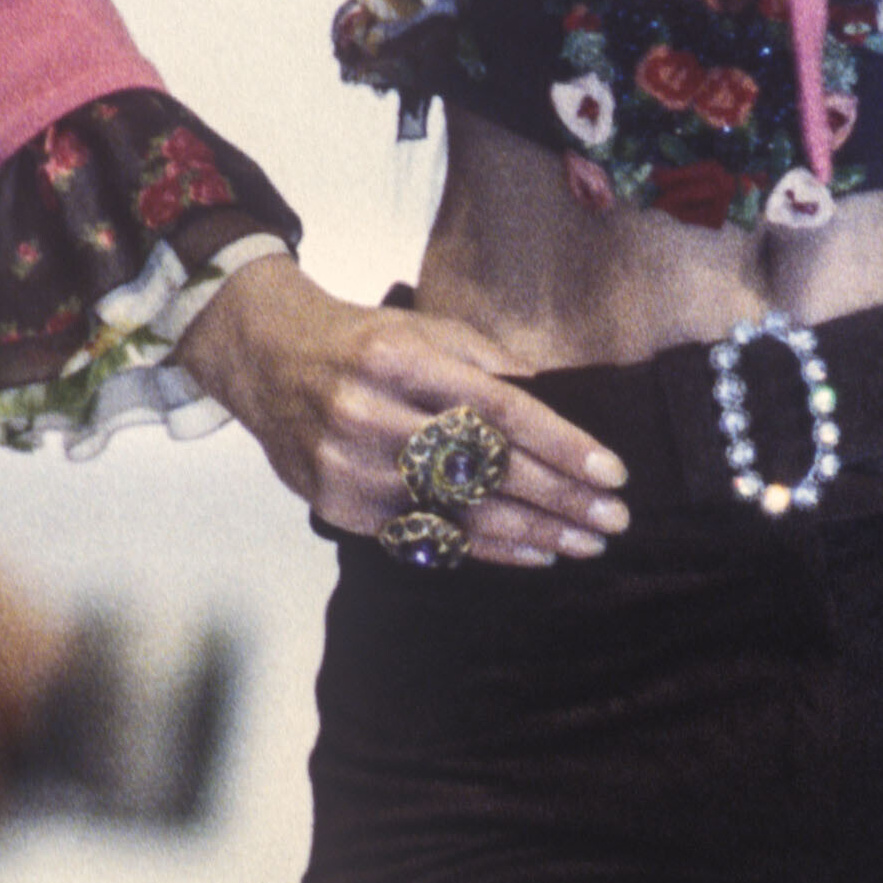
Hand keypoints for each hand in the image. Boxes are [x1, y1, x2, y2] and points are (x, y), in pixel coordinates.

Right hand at [180, 260, 630, 567]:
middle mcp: (369, 413)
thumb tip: (562, 405)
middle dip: (560, 498)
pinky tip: (536, 552)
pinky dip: (489, 549)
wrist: (268, 361)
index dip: (561, 445)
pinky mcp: (339, 507)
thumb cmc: (363, 344)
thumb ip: (490, 364)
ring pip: (459, 512)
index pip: (497, 409)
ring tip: (587, 542)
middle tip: (614, 520)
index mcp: (399, 358)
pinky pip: (428, 537)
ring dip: (534, 532)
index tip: (612, 473)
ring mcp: (349, 466)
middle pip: (484, 467)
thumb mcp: (425, 330)